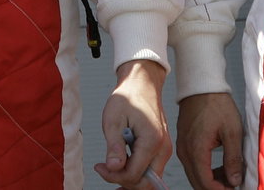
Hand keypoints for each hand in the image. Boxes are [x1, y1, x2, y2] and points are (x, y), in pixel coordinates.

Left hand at [95, 59, 171, 187]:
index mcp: (152, 141)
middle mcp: (163, 149)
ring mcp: (164, 151)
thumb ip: (114, 145)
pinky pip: (151, 171)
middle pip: (146, 184)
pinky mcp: (161, 150)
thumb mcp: (113, 118)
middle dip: (124, 181)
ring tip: (111, 170)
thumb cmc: (128, 97)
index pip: (134, 175)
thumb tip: (113, 168)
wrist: (142, 84)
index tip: (99, 166)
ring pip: (150, 180)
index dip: (113, 176)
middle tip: (106, 170)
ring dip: (131, 179)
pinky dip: (137, 174)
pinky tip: (122, 168)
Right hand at [177, 91, 244, 189]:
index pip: (205, 183)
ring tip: (228, 175)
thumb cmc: (217, 104)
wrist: (201, 86)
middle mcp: (185, 152)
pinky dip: (203, 171)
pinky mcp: (183, 144)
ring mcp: (182, 148)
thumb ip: (233, 158)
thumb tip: (235, 181)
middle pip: (197, 183)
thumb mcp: (232, 131)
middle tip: (232, 184)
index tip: (234, 188)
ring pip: (193, 175)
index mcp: (196, 149)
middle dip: (214, 188)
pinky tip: (217, 167)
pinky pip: (191, 165)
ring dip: (209, 180)